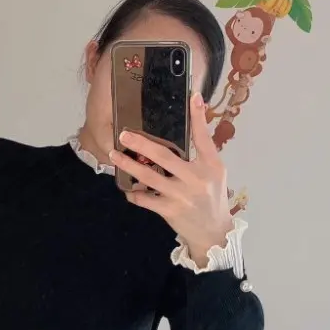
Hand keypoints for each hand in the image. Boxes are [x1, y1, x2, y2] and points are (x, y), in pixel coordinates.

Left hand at [109, 92, 233, 266]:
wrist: (213, 232)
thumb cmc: (212, 198)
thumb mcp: (215, 172)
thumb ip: (203, 151)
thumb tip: (195, 120)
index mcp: (210, 165)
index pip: (203, 137)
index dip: (197, 117)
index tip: (192, 97)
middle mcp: (196, 178)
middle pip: (164, 156)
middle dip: (141, 144)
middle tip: (123, 134)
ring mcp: (181, 195)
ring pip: (149, 176)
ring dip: (129, 165)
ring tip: (114, 155)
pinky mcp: (169, 210)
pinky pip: (145, 199)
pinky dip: (134, 193)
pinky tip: (126, 187)